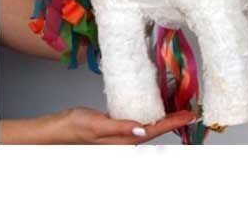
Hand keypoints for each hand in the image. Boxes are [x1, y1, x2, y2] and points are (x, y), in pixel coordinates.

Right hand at [0, 107, 196, 144]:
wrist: (56, 130)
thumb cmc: (74, 128)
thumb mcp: (97, 125)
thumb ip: (120, 127)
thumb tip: (144, 129)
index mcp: (125, 139)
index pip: (156, 129)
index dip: (175, 122)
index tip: (191, 115)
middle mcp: (127, 138)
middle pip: (157, 129)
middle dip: (175, 121)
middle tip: (192, 110)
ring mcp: (122, 134)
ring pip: (150, 125)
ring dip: (165, 117)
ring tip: (179, 108)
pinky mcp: (117, 126)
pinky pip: (140, 121)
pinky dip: (151, 114)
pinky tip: (155, 107)